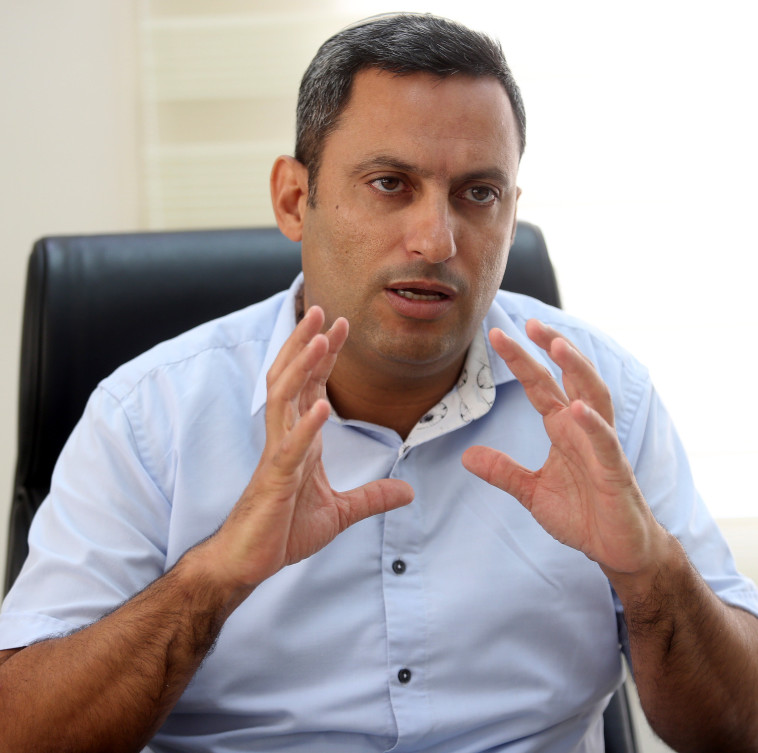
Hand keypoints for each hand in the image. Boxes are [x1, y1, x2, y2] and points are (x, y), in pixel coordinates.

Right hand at [205, 306, 413, 597]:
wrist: (250, 563)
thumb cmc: (283, 531)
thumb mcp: (340, 513)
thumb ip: (372, 498)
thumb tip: (408, 492)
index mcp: (299, 439)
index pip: (310, 386)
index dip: (324, 356)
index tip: (340, 326)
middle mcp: (285, 438)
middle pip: (293, 379)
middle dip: (307, 343)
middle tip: (323, 310)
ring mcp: (276, 456)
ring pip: (284, 399)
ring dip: (301, 368)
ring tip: (318, 339)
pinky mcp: (273, 480)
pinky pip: (289, 448)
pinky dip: (306, 427)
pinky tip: (322, 408)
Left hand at [462, 319, 665, 576]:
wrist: (616, 549)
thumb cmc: (581, 514)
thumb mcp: (531, 491)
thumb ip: (503, 471)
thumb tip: (466, 457)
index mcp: (562, 428)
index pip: (539, 385)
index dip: (520, 360)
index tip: (496, 335)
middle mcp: (582, 428)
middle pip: (569, 378)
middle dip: (552, 349)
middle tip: (530, 323)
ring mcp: (601, 447)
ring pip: (593, 397)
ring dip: (577, 371)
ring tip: (557, 347)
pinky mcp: (615, 472)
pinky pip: (605, 443)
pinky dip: (592, 424)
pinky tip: (577, 408)